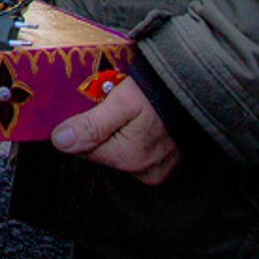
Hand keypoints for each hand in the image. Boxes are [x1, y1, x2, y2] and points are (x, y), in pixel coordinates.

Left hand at [49, 78, 178, 185]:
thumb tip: (60, 142)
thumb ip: (91, 125)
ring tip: (124, 108)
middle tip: (107, 101)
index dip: (79, 126)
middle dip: (97, 128)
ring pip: (117, 150)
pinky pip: (136, 150)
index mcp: (130, 159)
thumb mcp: (122, 102)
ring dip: (114, 131)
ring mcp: (158, 169)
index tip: (85, 105)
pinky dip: (131, 135)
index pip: (84, 150)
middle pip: (101, 151)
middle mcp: (144, 171)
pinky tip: (137, 118)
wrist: (198, 87)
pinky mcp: (166, 163)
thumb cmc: (160, 91)